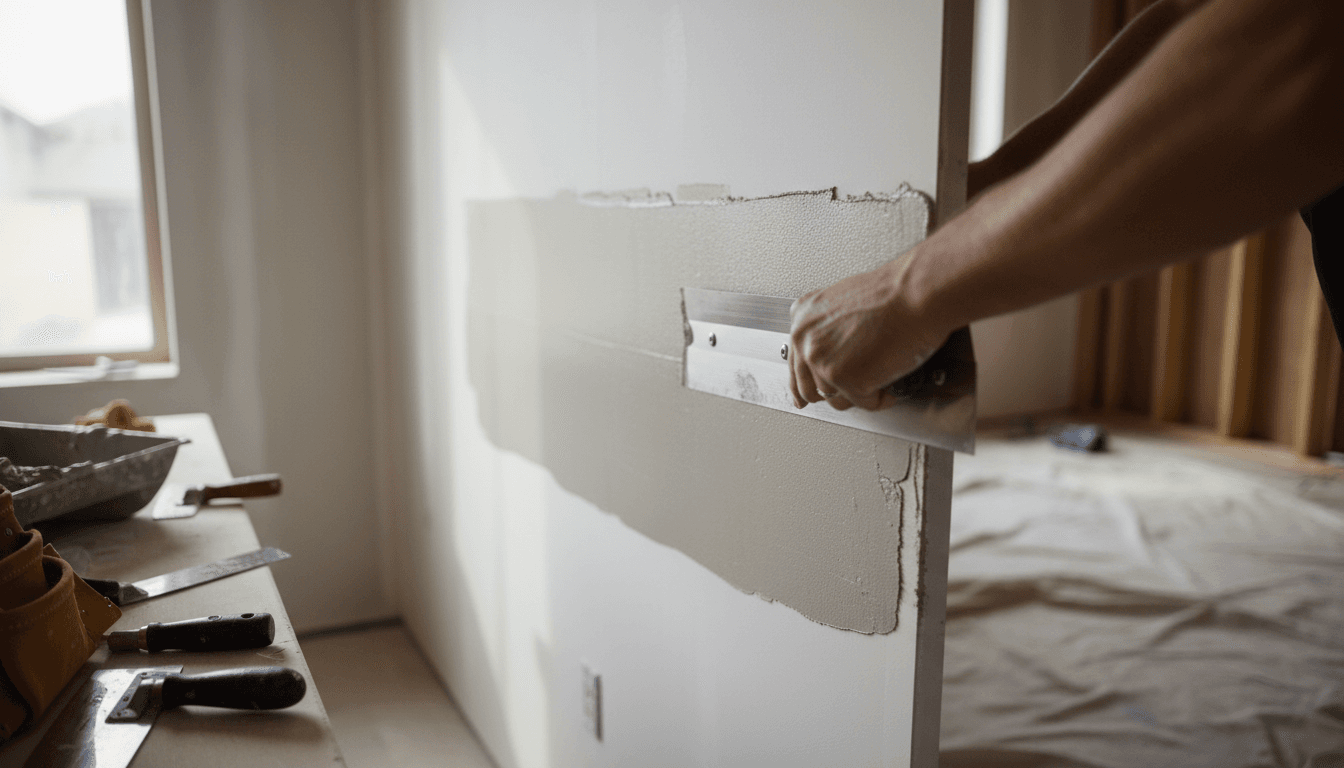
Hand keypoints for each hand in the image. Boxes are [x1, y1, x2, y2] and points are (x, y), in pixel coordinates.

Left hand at [788, 254, 952, 410]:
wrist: (917, 292)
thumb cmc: (894, 293)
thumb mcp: (844, 304)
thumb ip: (828, 331)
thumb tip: (832, 354)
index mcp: (802, 319)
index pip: (795, 365)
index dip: (804, 385)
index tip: (804, 398)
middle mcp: (805, 339)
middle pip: (811, 388)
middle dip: (836, 392)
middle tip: (856, 389)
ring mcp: (822, 361)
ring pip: (837, 400)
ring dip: (861, 393)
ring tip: (881, 377)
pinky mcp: (846, 379)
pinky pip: (865, 403)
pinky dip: (883, 397)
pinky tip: (891, 382)